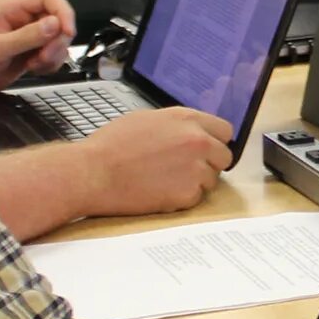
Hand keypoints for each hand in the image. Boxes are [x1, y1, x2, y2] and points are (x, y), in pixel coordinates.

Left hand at [0, 0, 78, 95]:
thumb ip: (27, 36)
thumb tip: (54, 24)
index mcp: (12, 7)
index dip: (63, 12)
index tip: (66, 32)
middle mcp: (23, 18)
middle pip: (58, 18)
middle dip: (58, 40)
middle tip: (44, 57)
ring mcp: (28, 35)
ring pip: (58, 38)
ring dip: (54, 54)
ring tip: (35, 64)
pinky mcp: (30, 51)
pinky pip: (52, 53)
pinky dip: (51, 64)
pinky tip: (34, 69)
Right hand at [76, 107, 234, 214]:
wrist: (93, 173)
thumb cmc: (111, 146)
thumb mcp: (147, 120)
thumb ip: (176, 125)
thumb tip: (189, 131)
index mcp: (186, 119)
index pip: (224, 130)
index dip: (215, 142)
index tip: (207, 150)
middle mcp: (197, 141)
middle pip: (224, 157)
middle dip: (209, 164)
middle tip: (185, 170)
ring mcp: (195, 168)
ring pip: (211, 180)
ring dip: (194, 183)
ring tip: (165, 181)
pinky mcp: (187, 193)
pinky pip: (195, 198)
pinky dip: (181, 199)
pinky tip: (159, 192)